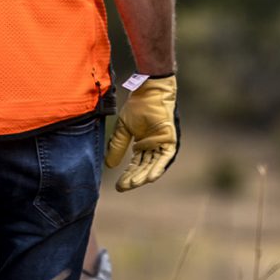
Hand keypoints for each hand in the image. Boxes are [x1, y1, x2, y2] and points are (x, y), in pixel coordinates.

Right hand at [105, 75, 178, 191]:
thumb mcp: (123, 129)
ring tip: (133, 184)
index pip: (135, 165)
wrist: (147, 92)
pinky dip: (158, 168)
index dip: (127, 175)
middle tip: (123, 187)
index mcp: (143, 145)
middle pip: (144, 167)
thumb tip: (109, 166)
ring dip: (144, 175)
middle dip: (133, 178)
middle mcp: (153, 147)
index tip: (118, 187)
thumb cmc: (137, 106)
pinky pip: (165, 157)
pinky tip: (150, 178)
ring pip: (153, 165)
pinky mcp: (170, 140)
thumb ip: (117, 146)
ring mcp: (162, 144)